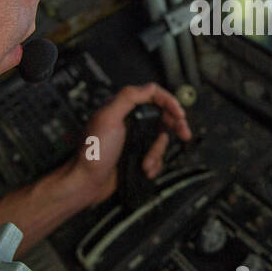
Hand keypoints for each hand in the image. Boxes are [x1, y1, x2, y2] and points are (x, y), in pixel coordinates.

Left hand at [65, 83, 192, 206]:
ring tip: (147, 161)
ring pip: (161, 138)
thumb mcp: (109, 118)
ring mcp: (135, 138)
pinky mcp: (137, 154)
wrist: (87, 182)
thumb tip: (149, 88)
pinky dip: (154, 164)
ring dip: (157, 152)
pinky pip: (156, 155)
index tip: (179, 113)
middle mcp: (130, 121)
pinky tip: (144, 168)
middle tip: (184, 133)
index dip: (169, 102)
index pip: (152, 95)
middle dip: (174, 127)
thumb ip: (128, 98)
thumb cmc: (93, 152)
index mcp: (123, 108)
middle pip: (162, 116)